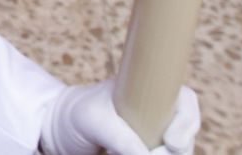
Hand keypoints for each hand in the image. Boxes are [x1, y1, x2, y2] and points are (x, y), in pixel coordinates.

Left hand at [40, 80, 199, 154]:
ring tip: (117, 152)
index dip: (188, 121)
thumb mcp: (94, 121)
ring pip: (176, 152)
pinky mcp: (142, 151)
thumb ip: (121, 137)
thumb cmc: (73, 115)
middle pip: (186, 135)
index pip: (186, 101)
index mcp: (148, 93)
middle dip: (177, 150)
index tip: (173, 142)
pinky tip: (115, 153)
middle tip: (153, 154)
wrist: (54, 133)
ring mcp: (151, 138)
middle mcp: (156, 115)